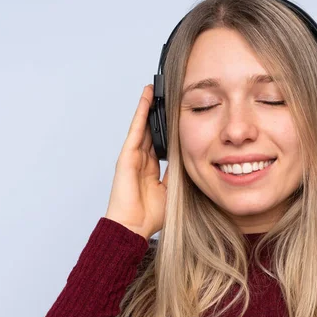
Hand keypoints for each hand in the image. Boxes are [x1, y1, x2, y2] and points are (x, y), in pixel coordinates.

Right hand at [105, 84, 168, 240]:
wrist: (133, 227)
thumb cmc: (150, 215)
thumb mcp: (172, 189)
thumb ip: (177, 172)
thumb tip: (189, 157)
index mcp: (149, 169)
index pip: (159, 143)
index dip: (166, 129)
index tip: (175, 115)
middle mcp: (140, 160)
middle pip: (150, 130)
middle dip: (157, 114)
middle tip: (165, 95)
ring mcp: (132, 156)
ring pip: (143, 125)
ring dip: (148, 107)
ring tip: (155, 89)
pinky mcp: (127, 155)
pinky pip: (137, 129)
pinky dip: (141, 112)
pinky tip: (147, 97)